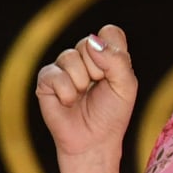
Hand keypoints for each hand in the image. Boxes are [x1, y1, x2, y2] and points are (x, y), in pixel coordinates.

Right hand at [37, 24, 136, 158]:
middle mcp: (84, 56)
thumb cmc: (112, 113)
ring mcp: (63, 66)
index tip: (115, 73)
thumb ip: (117, 60)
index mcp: (107, 54)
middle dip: (98, 69)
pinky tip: (70, 102)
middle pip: (89, 42)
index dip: (114, 51)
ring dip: (81, 82)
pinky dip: (66, 92)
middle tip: (98, 87)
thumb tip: (93, 42)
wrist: (93, 140)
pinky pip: (54, 75)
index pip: (109, 32)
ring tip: (83, 96)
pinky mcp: (46, 79)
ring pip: (70, 57)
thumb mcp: (126, 86)